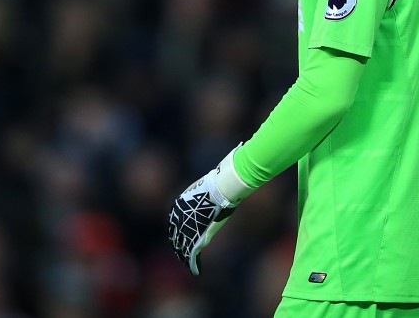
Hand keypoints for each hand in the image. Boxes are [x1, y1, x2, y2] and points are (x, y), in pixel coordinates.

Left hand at [168, 147, 254, 274]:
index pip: (177, 216)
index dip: (178, 226)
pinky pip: (191, 252)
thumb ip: (227, 168)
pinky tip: (195, 269)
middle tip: (181, 251)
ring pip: (182, 243)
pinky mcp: (196, 235)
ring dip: (185, 253)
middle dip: (179, 242)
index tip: (182, 233)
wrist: (225, 185)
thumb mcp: (223, 172)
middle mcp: (181, 212)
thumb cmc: (226, 176)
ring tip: (188, 261)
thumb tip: (242, 149)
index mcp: (184, 199)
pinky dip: (192, 262)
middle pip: (177, 231)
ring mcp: (187, 224)